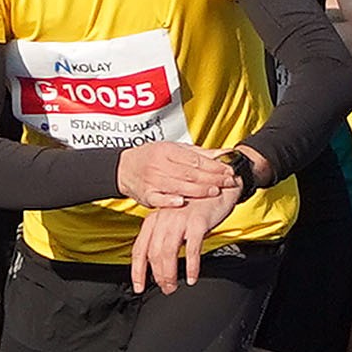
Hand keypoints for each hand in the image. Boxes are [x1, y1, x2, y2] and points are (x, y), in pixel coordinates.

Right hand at [114, 137, 241, 206]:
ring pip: (178, 186)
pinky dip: (170, 201)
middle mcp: (159, 165)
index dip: (213, 166)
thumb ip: (198, 154)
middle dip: (212, 178)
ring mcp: (152, 180)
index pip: (195, 159)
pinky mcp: (147, 195)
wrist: (124, 169)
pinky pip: (159, 199)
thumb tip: (223, 153)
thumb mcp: (173, 149)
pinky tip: (182, 202)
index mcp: (167, 151)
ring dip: (198, 190)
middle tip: (228, 182)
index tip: (228, 170)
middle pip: (190, 173)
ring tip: (215, 191)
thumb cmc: (151, 157)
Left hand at [126, 184, 226, 293]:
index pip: (139, 249)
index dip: (137, 271)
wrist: (217, 188)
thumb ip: (163, 237)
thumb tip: (159, 264)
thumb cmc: (195, 206)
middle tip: (165, 288)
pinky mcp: (198, 222)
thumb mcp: (172, 220)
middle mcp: (163, 219)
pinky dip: (191, 267)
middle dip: (157, 276)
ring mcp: (180, 220)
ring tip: (173, 286)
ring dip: (169, 274)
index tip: (138, 286)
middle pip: (153, 253)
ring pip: (168, 252)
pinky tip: (192, 277)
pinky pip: (192, 249)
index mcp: (154, 220)